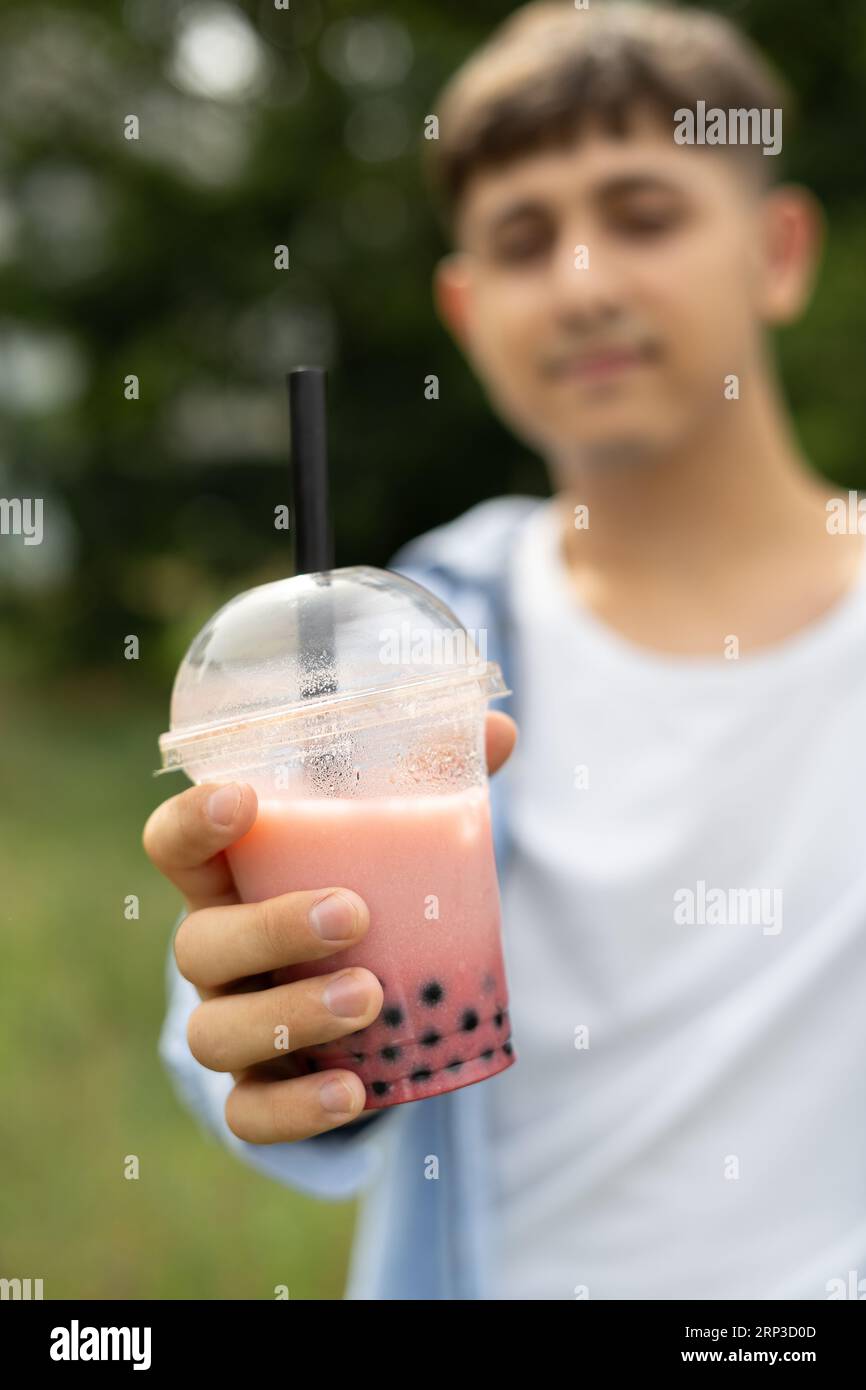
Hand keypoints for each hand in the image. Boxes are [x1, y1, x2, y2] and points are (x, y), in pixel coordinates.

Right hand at [143, 711, 517, 1142]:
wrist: (366, 1008)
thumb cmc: (366, 897)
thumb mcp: (392, 844)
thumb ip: (434, 784)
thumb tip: (498, 728)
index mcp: (232, 880)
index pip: (175, 846)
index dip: (191, 822)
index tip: (242, 798)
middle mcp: (216, 953)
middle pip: (199, 944)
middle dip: (270, 928)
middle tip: (352, 913)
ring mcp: (231, 1025)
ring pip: (216, 1032)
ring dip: (290, 1015)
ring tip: (371, 997)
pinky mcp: (259, 1092)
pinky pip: (250, 1115)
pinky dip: (296, 1108)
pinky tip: (355, 1090)